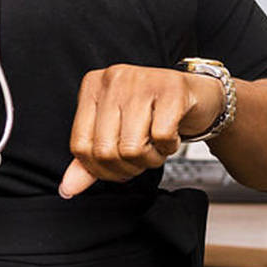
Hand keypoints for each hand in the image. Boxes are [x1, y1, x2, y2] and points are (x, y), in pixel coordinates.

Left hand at [61, 64, 220, 196]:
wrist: (197, 96)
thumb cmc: (153, 113)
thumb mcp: (115, 133)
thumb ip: (91, 160)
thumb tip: (68, 188)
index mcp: (92, 86)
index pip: (80, 145)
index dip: (100, 170)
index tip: (118, 169)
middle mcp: (113, 78)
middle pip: (105, 150)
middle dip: (128, 166)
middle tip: (142, 158)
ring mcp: (142, 80)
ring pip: (132, 147)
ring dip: (150, 159)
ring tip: (157, 147)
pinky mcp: (171, 88)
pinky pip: (161, 137)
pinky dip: (169, 147)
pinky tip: (171, 135)